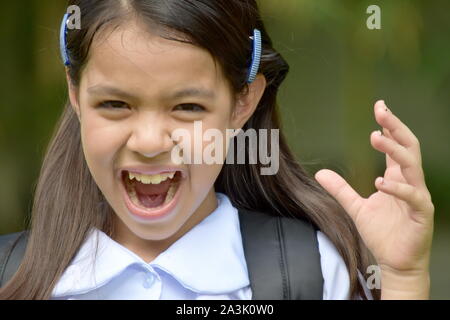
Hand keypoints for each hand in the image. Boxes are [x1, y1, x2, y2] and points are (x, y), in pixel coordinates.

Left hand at [314, 100, 433, 298]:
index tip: (379, 107)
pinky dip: (397, 188)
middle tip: (381, 110)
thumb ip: (341, 189)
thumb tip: (320, 172)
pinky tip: (380, 181)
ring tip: (376, 137)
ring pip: (413, 165)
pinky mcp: (422, 214)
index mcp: (396, 178)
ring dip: (395, 149)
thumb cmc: (382, 234)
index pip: (396, 146)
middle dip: (396, 127)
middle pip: (408, 147)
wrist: (396, 262)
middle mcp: (410, 182)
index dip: (389, 126)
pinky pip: (413, 196)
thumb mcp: (356, 207)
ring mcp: (418, 197)